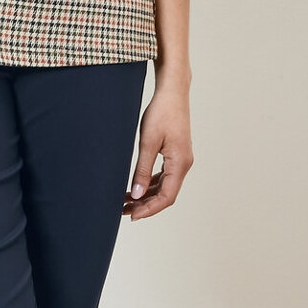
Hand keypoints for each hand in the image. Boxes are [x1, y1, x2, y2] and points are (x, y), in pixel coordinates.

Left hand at [124, 76, 192, 218]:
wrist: (172, 92)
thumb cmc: (162, 112)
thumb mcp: (147, 142)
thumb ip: (142, 170)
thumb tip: (136, 194)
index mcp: (180, 163)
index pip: (166, 197)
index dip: (149, 209)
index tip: (132, 215)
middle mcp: (183, 164)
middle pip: (166, 194)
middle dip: (145, 205)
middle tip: (124, 210)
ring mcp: (181, 159)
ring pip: (165, 186)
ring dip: (147, 195)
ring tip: (126, 201)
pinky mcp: (176, 154)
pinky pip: (164, 176)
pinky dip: (150, 184)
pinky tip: (136, 186)